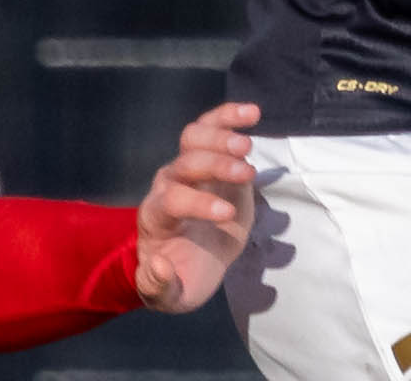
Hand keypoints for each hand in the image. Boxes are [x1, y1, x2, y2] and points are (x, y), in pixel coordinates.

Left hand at [131, 103, 261, 313]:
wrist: (194, 258)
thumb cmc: (183, 276)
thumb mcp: (170, 296)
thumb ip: (159, 287)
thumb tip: (157, 264)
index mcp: (156, 219)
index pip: (170, 200)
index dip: (198, 203)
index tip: (227, 215)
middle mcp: (167, 186)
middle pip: (184, 164)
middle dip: (215, 166)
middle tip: (247, 174)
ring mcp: (188, 166)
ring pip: (193, 137)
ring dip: (221, 137)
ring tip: (248, 147)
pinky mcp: (210, 156)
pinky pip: (212, 125)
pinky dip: (230, 115)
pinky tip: (254, 114)